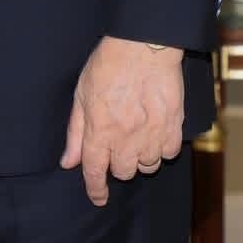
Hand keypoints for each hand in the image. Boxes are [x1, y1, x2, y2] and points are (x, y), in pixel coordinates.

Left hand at [59, 36, 184, 205]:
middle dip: (118, 164)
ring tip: (138, 135)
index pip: (95, 172)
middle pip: (124, 172)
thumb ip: (76, 132)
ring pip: (148, 165)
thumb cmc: (108, 64)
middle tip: (118, 144)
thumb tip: (68, 162)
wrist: (143, 45)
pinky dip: (162, 147)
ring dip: (141, 156)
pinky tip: (156, 131)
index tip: (98, 197)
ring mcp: (152, 133)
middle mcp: (126, 137)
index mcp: (100, 130)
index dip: (96, 189)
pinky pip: (169, 152)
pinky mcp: (174, 126)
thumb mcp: (81, 94)